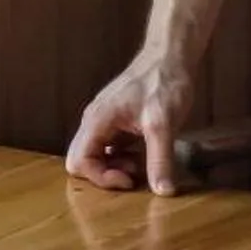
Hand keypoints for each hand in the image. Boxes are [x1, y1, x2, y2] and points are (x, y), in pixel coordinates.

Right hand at [65, 52, 194, 195]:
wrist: (171, 57)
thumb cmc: (162, 82)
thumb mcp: (163, 125)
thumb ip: (160, 160)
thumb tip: (163, 192)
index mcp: (97, 120)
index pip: (79, 161)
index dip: (102, 178)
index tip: (130, 179)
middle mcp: (94, 121)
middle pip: (81, 160)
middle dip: (105, 175)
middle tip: (134, 174)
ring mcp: (105, 120)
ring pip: (95, 155)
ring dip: (114, 167)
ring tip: (141, 165)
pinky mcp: (117, 121)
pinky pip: (109, 147)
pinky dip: (122, 158)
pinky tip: (143, 154)